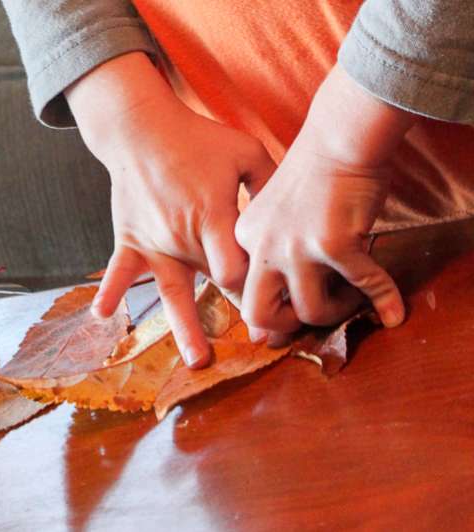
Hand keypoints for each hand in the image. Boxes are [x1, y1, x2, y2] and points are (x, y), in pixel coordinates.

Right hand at [66, 53, 275, 366]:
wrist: (142, 129)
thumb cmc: (197, 139)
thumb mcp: (245, 152)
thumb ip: (271, 183)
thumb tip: (292, 213)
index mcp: (214, 216)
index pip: (241, 265)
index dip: (261, 282)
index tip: (280, 296)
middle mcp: (184, 237)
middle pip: (217, 285)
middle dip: (242, 312)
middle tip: (264, 341)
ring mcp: (155, 243)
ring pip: (173, 293)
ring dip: (187, 328)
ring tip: (198, 360)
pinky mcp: (131, 240)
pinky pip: (119, 271)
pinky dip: (111, 291)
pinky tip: (102, 316)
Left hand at [234, 65, 416, 340]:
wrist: (339, 139)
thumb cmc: (314, 175)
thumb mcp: (274, 214)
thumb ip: (270, 253)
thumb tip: (269, 311)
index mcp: (245, 237)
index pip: (240, 292)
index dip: (266, 310)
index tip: (290, 309)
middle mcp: (264, 246)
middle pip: (259, 313)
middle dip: (287, 326)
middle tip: (313, 314)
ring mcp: (296, 246)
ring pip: (311, 310)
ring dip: (338, 311)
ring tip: (353, 295)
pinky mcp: (333, 244)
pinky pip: (363, 287)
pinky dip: (383, 301)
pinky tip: (393, 311)